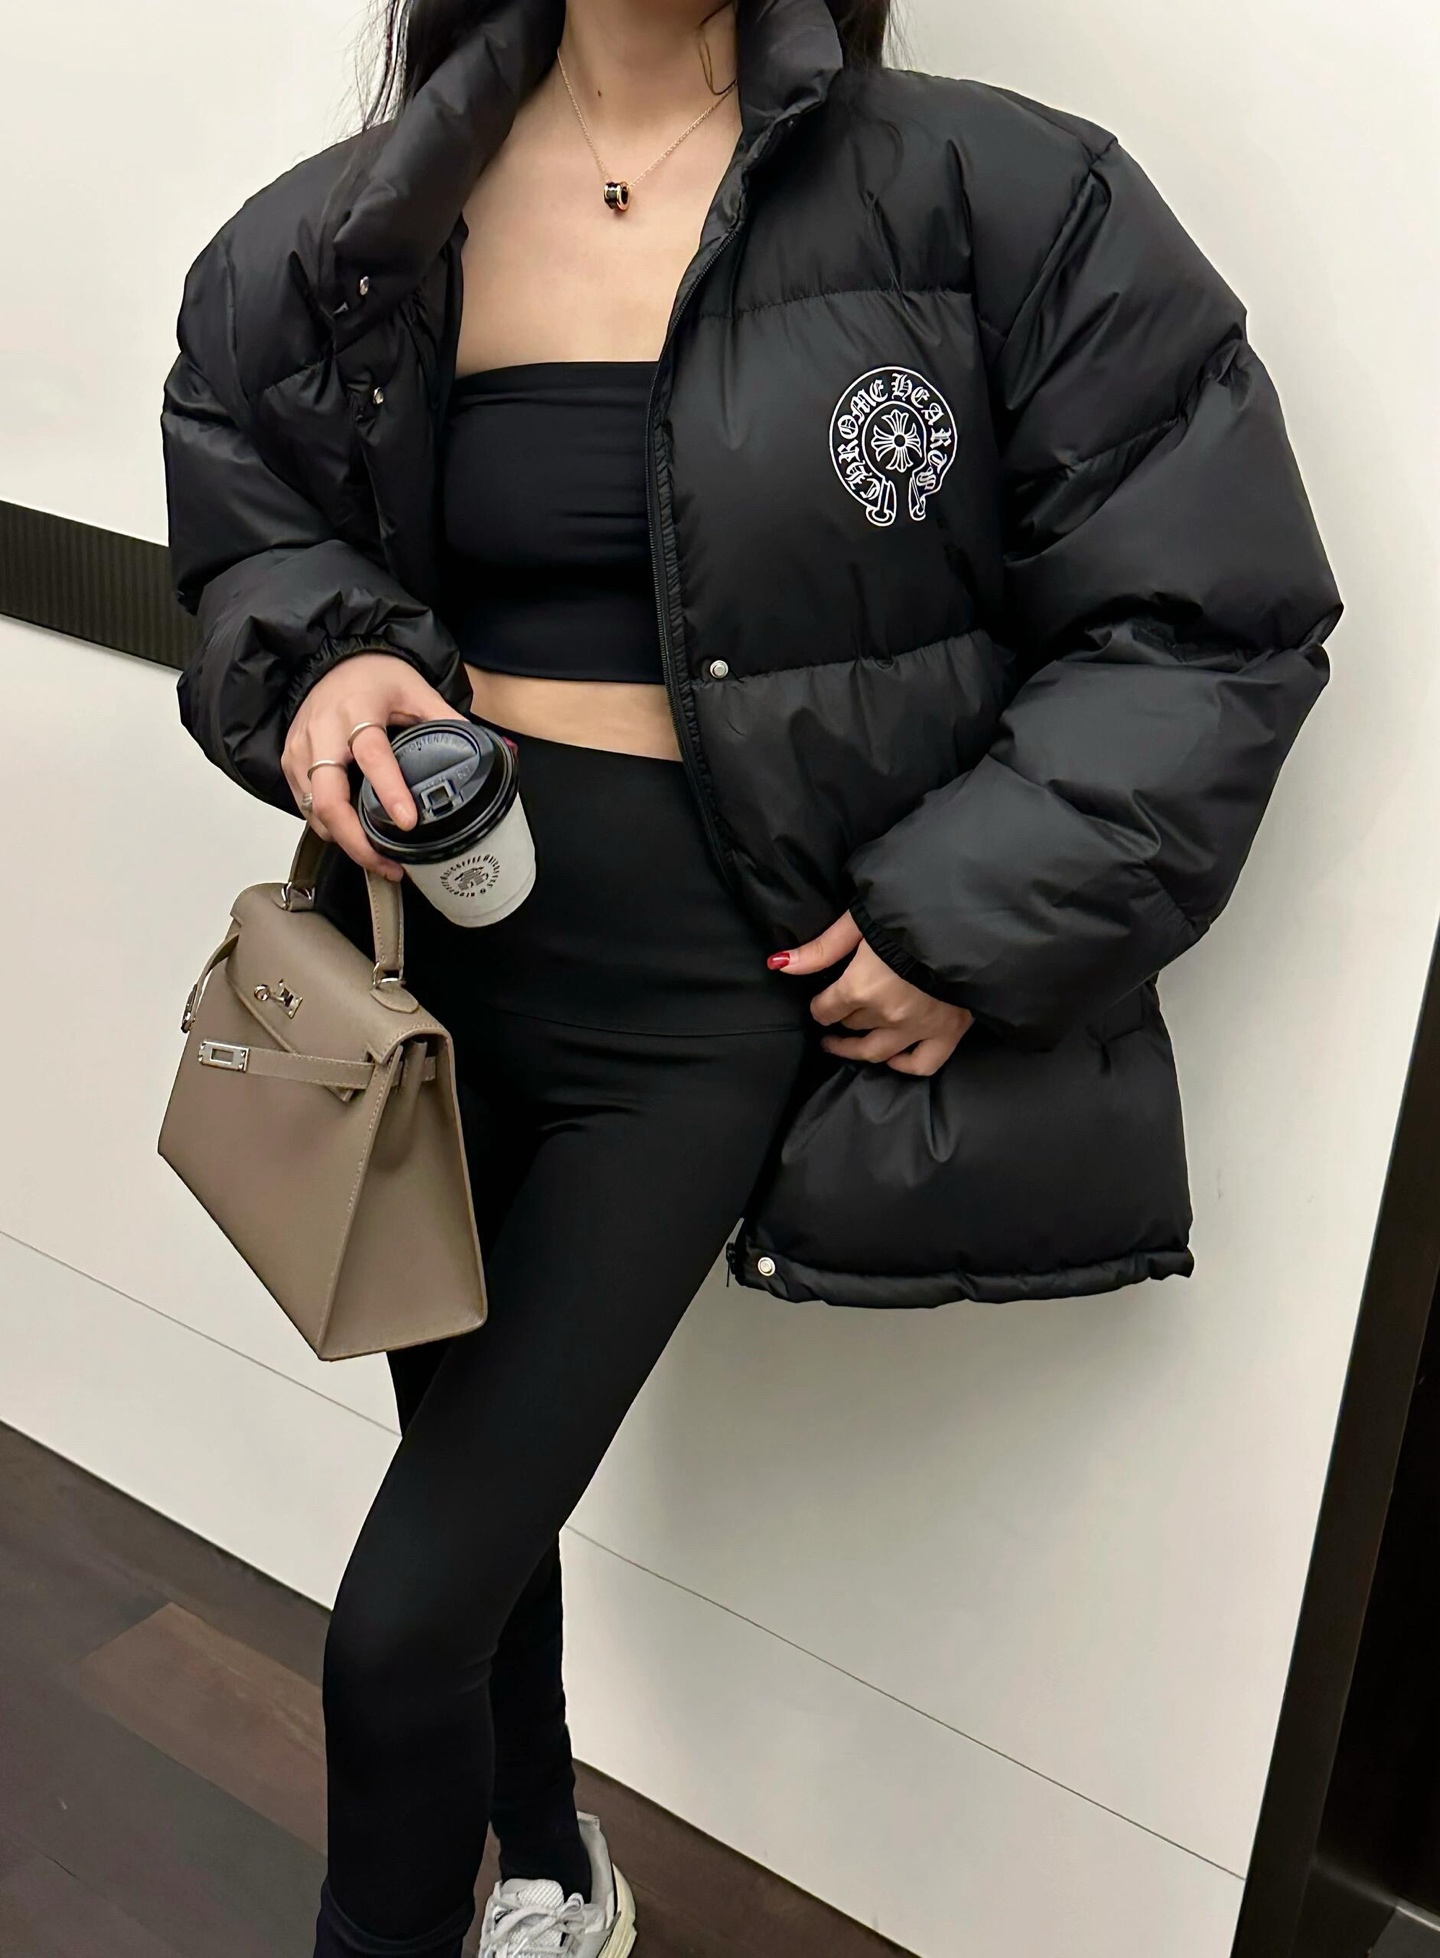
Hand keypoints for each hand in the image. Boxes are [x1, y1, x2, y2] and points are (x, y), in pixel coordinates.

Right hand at [281, 654, 469, 880]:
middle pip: (329, 798)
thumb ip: (444, 719)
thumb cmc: (372, 675)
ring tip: (378, 860)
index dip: (389, 791)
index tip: (407, 821)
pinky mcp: (290, 761)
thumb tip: (484, 748)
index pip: (372, 756)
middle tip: (386, 863)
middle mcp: (324, 732)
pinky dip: (328, 828)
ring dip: (343, 841)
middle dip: (354, 839)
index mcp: (358, 710)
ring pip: (314, 810)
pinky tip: (353, 838)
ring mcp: (302, 749)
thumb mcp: (415, 689)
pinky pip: (305, 806)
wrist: (332, 660)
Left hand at [771, 912, 972, 1077]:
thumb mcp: (860, 920)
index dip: (820, 1004)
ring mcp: (919, 1027)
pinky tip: (893, 1057)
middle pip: (852, 1025)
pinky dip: (904, 1065)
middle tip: (838, 1012)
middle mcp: (887, 1015)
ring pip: (877, 1051)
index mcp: (861, 987)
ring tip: (845, 1044)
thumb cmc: (912, 909)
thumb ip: (822, 948)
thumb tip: (780, 965)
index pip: (826, 1009)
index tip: (822, 1000)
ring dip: (858, 1048)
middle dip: (843, 1016)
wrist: (974, 917)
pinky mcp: (949, 1031)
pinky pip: (922, 1064)